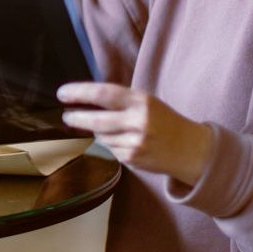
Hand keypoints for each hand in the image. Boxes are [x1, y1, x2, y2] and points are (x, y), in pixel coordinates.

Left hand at [57, 82, 212, 185]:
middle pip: (95, 119)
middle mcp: (138, 121)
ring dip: (97, 131)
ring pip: (100, 136)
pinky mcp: (132, 158)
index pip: (103, 94)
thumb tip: (83, 99)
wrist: (190, 149)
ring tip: (110, 128)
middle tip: (67, 115)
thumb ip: (119, 100)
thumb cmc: (164, 121)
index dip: (79, 93)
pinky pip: (109, 149)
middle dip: (76, 117)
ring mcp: (135, 142)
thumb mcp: (146, 102)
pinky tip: (123, 142)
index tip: (63, 93)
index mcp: (141, 101)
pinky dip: (109, 144)